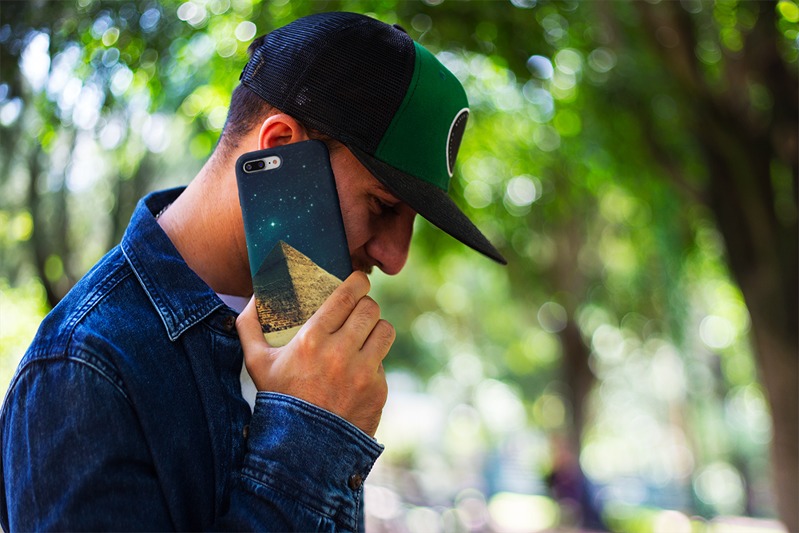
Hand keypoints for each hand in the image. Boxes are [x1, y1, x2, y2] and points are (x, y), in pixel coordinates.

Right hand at [236, 271, 393, 436]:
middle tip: (360, 309)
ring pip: (385, 330)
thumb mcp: (256, 362)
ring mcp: (362, 373)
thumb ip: (249, 325)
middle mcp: (340, 353)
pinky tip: (359, 369)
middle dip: (366, 305)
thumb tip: (255, 296)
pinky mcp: (378, 390)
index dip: (358, 282)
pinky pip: (383, 362)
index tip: (359, 280)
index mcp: (312, 339)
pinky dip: (373, 362)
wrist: (302, 449)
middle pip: (370, 309)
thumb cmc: (278, 399)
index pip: (347, 296)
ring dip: (376, 329)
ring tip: (366, 333)